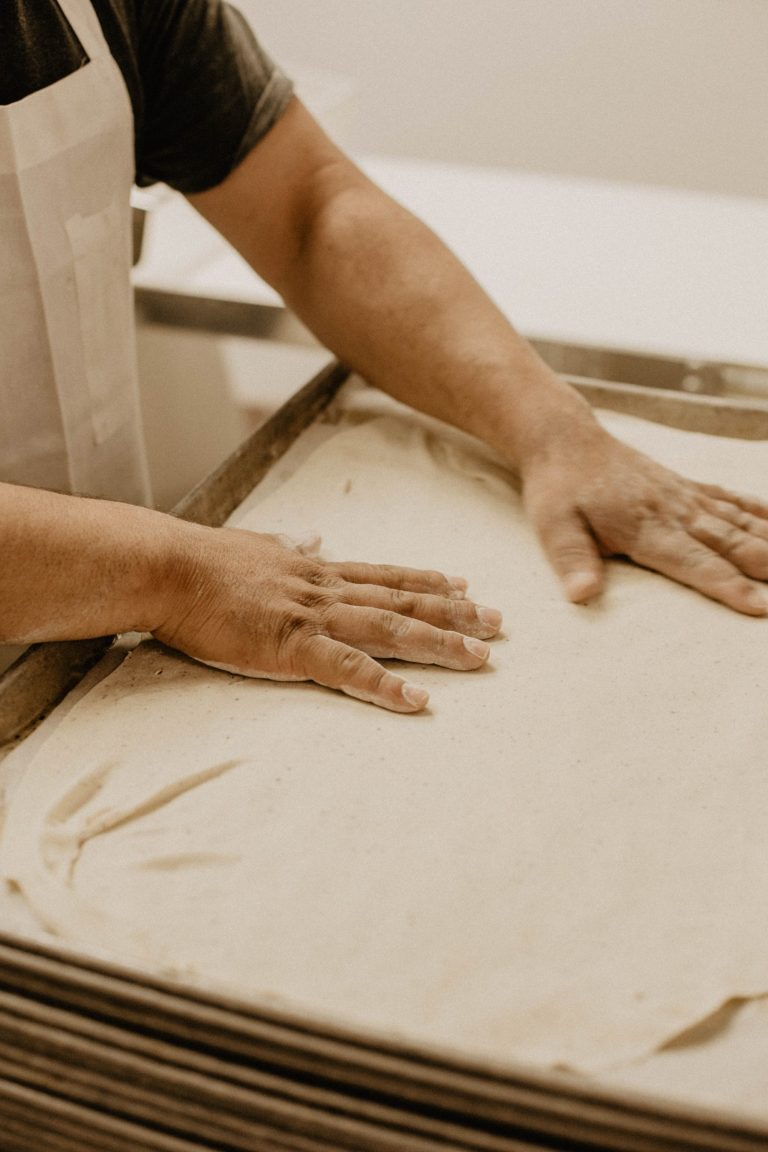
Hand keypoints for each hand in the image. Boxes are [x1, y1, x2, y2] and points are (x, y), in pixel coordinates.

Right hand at [154, 527, 501, 710]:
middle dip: (455, 613)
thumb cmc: (204, 562)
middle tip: (498, 623)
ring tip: (481, 658)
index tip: (467, 586)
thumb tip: (311, 542)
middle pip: (404, 601)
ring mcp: (314, 618)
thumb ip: (289, 547)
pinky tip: (419, 702)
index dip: (429, 582)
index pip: (387, 576)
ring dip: (440, 644)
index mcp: (318, 571)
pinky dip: (387, 686)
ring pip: (392, 631)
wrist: (169, 567)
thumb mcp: (257, 545)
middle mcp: (327, 590)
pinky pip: (350, 670)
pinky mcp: (293, 648)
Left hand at [521, 415, 767, 614]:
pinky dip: (759, 512)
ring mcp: (683, 497)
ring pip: (738, 522)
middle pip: (729, 542)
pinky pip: (730, 500)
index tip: (758, 606)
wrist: (564, 440)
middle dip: (765, 566)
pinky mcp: (685, 487)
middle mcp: (673, 510)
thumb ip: (571, 559)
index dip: (726, 584)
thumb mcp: (551, 526)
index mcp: (644, 526)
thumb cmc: (558, 489)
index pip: (693, 561)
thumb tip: (581, 594)